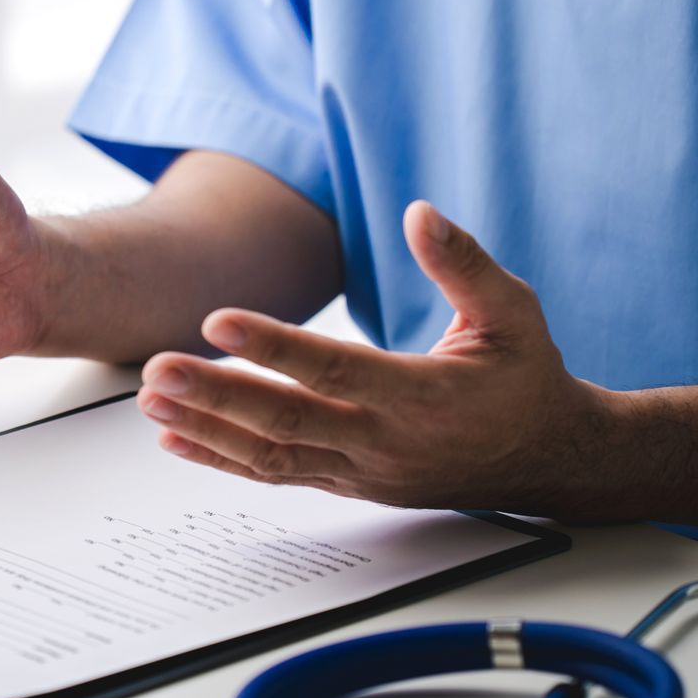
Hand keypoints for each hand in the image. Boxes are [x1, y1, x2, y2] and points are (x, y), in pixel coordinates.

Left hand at [134, 201, 619, 517]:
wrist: (548, 462)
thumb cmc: (527, 379)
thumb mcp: (514, 312)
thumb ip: (465, 264)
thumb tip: (420, 212)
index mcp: (425, 396)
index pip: (336, 370)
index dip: (274, 347)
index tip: (216, 320)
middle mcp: (386, 442)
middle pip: (287, 421)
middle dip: (215, 395)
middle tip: (156, 369)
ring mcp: (363, 471)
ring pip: (272, 456)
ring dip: (205, 429)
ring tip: (148, 400)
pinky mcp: (347, 484)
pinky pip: (275, 475)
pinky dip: (221, 459)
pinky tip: (174, 437)